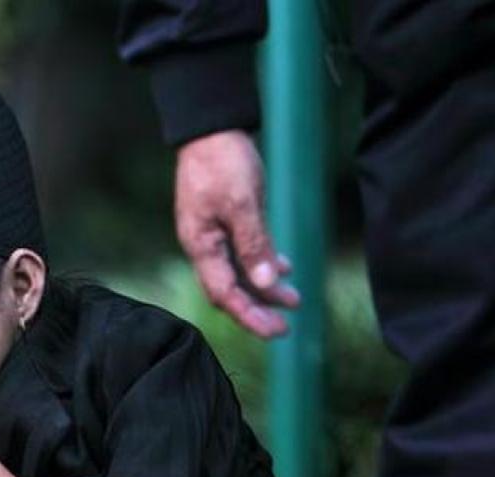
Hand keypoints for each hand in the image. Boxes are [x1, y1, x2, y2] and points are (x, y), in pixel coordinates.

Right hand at [174, 129, 297, 337]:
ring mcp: (213, 234)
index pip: (224, 293)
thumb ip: (253, 244)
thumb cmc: (222, 162)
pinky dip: (262, 264)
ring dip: (264, 288)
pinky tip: (283, 266)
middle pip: (229, 290)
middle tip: (286, 326)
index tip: (276, 331)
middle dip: (257, 309)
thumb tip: (265, 283)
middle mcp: (204, 245)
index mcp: (201, 245)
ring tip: (293, 299)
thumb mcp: (242, 203)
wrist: (209, 128)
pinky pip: (242, 253)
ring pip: (238, 273)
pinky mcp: (224, 221)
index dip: (249, 316)